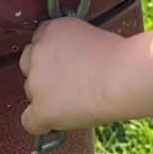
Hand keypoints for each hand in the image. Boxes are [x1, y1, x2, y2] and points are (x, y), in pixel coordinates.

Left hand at [19, 16, 130, 134]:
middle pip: (29, 66)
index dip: (53, 56)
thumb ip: (73, 49)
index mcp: (51, 30)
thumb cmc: (121, 58)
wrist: (123, 77)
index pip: (39, 43)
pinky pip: (30, 122)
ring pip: (31, 93)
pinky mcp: (41, 108)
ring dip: (47, 98)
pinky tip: (56, 123)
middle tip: (69, 84)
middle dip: (45, 75)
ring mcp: (36, 82)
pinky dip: (42, 124)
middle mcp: (37, 52)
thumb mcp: (92, 38)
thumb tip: (72, 66)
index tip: (67, 65)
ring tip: (75, 102)